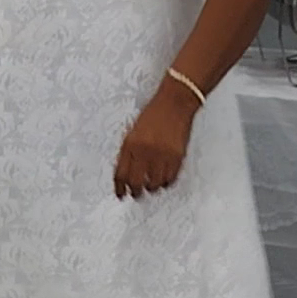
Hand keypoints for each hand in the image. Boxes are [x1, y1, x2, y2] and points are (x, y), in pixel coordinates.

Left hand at [113, 79, 196, 199]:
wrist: (174, 103)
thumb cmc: (154, 114)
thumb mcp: (133, 131)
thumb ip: (128, 152)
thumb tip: (125, 173)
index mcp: (130, 145)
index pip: (120, 174)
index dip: (119, 188)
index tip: (120, 194)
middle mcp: (144, 152)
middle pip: (136, 183)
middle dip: (135, 192)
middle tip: (136, 194)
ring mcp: (161, 155)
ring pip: (154, 185)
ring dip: (151, 188)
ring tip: (151, 186)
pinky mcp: (177, 157)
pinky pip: (170, 179)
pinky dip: (166, 182)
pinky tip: (163, 179)